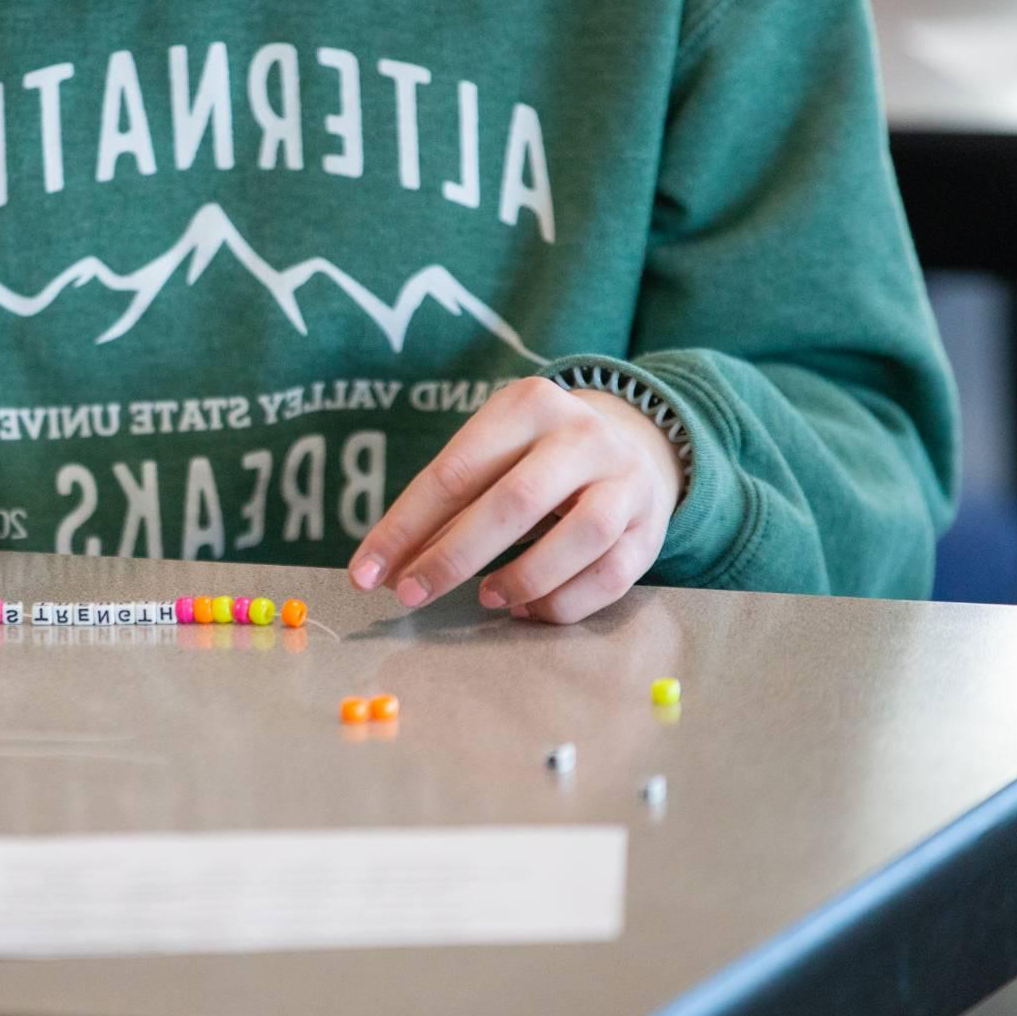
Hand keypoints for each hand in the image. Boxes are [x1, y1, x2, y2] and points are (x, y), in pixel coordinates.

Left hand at [347, 377, 681, 623]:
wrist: (632, 441)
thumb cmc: (535, 456)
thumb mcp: (491, 454)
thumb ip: (444, 506)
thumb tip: (386, 569)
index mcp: (528, 405)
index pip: (454, 471)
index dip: (404, 527)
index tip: (366, 573)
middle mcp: (582, 435)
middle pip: (514, 502)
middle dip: (453, 557)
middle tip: (411, 594)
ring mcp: (624, 480)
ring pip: (580, 536)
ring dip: (523, 577)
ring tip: (486, 598)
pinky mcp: (650, 526)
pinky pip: (612, 575)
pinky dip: (565, 601)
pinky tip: (529, 610)